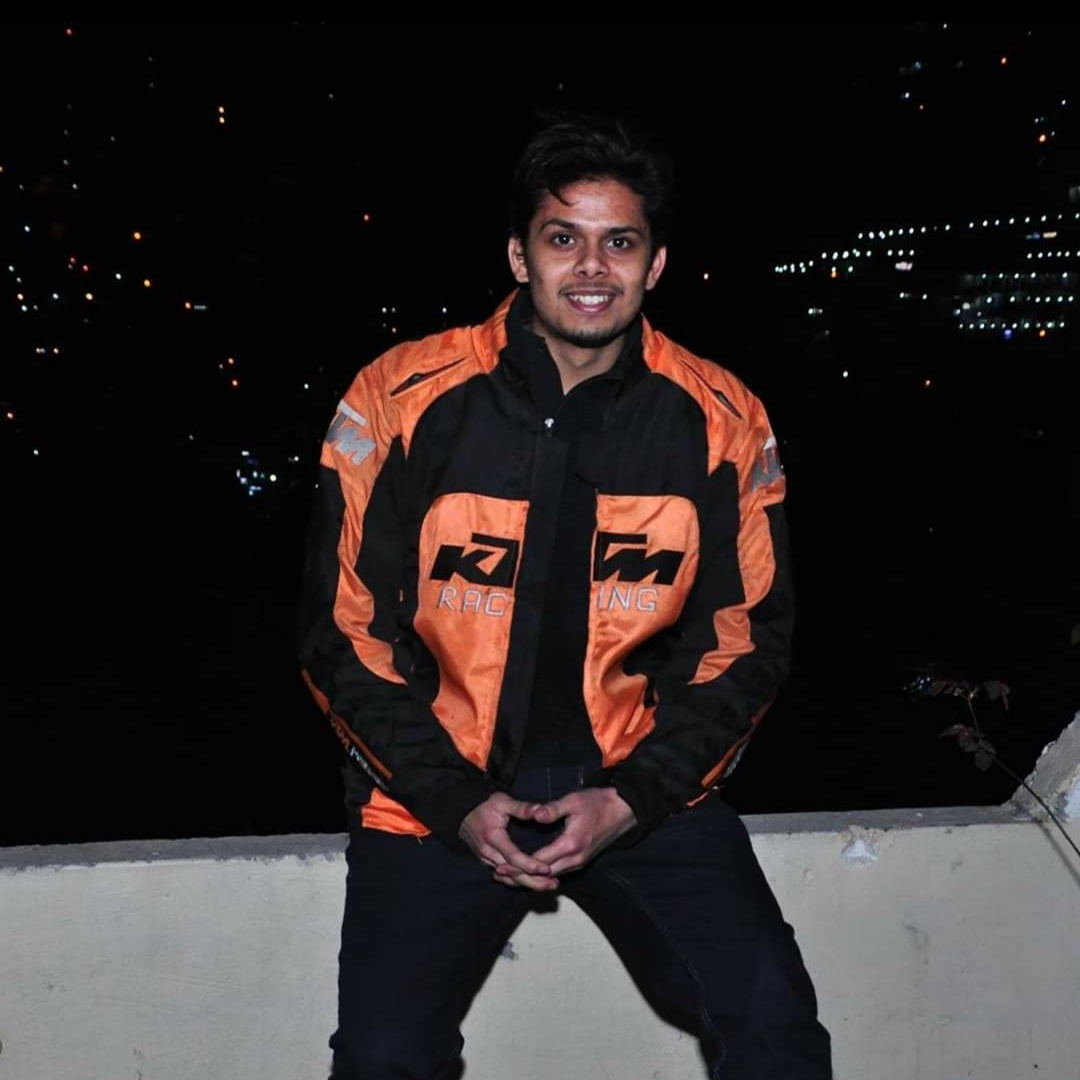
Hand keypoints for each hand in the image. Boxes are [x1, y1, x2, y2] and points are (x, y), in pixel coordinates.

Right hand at [459, 792, 557, 891]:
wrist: (464, 812)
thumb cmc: (485, 805)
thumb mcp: (502, 801)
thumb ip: (521, 807)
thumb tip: (539, 810)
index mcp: (493, 837)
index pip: (513, 856)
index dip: (530, 864)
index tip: (546, 869)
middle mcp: (488, 852)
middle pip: (512, 874)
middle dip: (533, 881)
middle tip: (554, 884)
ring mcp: (486, 859)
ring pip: (508, 878)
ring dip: (529, 883)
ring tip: (549, 885)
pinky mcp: (487, 862)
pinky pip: (504, 875)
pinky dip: (519, 880)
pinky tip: (533, 882)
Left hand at [493, 787, 636, 881]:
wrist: (622, 811)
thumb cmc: (597, 803)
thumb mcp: (573, 801)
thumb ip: (552, 809)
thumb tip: (534, 814)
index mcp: (571, 845)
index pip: (539, 861)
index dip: (518, 865)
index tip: (500, 865)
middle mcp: (575, 859)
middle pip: (543, 875)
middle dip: (520, 876)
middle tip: (499, 874)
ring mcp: (579, 862)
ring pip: (551, 877)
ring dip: (530, 877)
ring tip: (509, 875)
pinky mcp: (581, 861)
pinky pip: (558, 872)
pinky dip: (542, 874)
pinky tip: (529, 870)